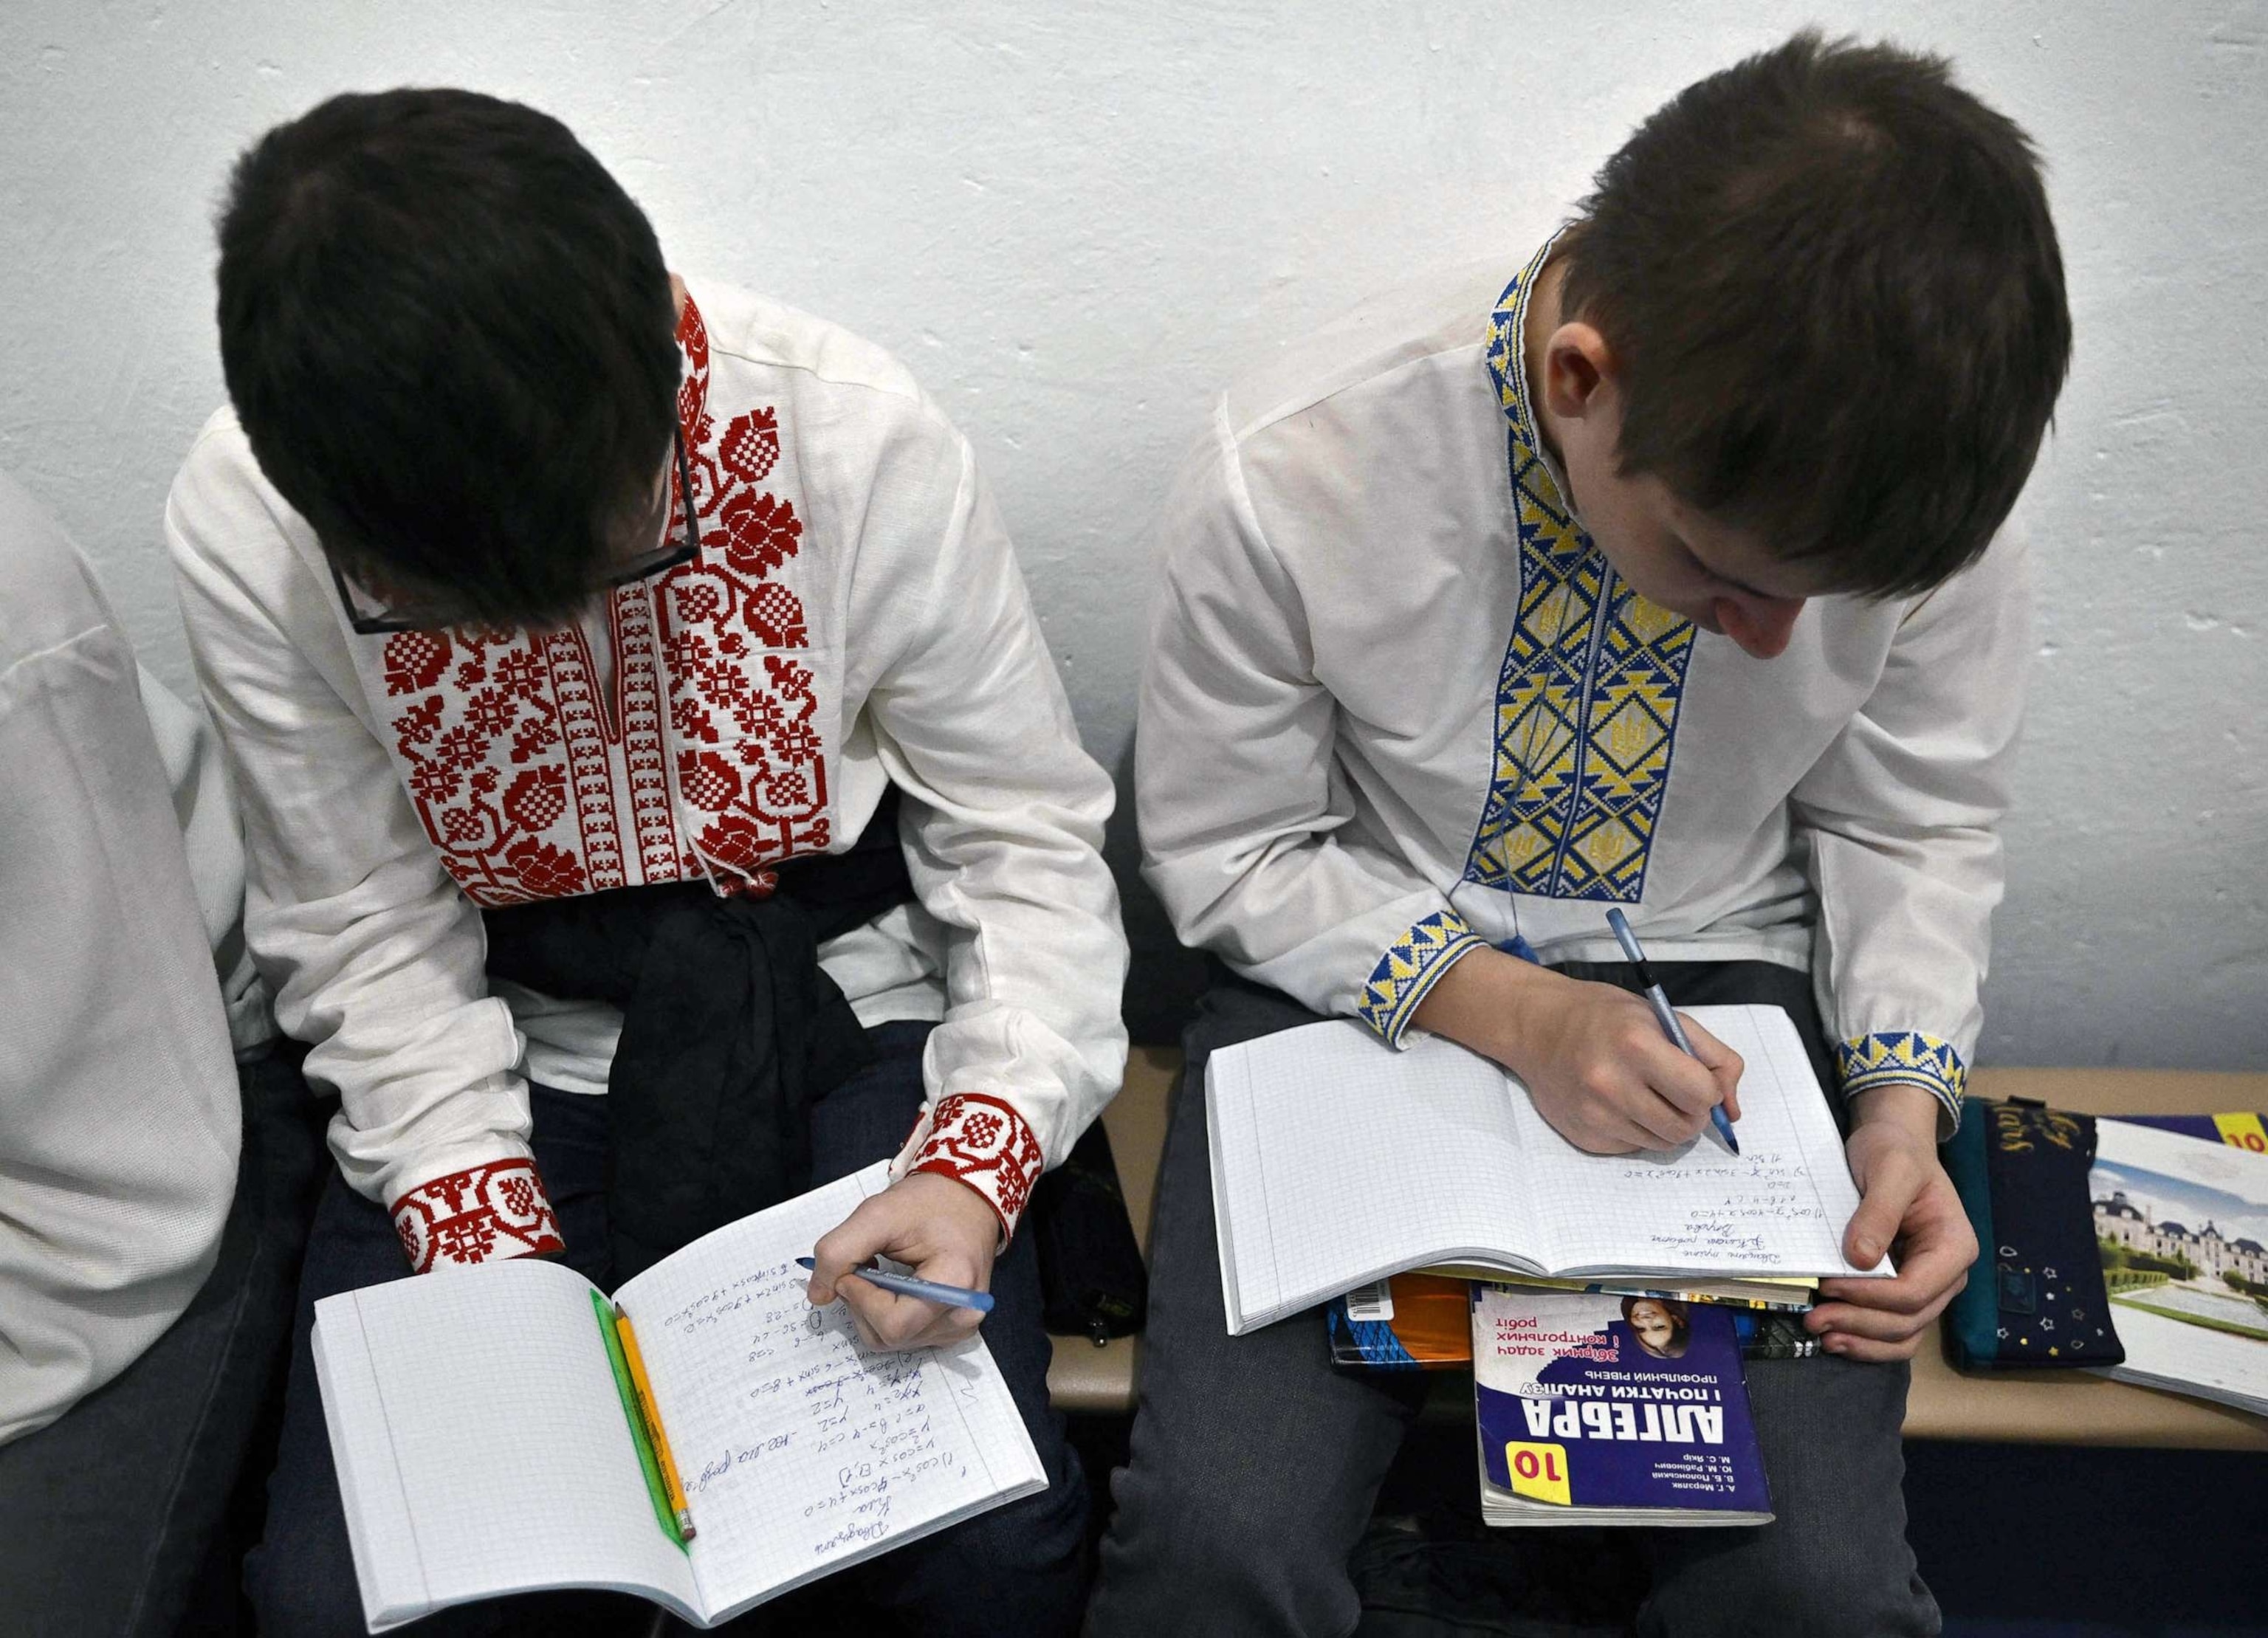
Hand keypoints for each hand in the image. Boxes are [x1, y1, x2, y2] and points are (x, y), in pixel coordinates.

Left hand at [804, 1172, 1000, 1351]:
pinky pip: (905, 1338)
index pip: (893, 1323)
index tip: (853, 1269)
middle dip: (862, 1303)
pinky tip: (895, 1287)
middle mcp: (963, 1316)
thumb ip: (838, 1252)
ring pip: (892, 1341)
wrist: (964, 1200)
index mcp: (955, 1285)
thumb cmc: (926, 1204)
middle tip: (865, 1266)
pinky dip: (886, 1315)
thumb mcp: (876, 1214)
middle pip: (890, 1336)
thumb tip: (818, 1296)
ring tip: (882, 1273)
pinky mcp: (953, 1330)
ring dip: (871, 1310)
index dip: (861, 1298)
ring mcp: (960, 1328)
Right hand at [1412, 948, 1743, 1152]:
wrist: (1537, 1026)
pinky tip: (1620, 1104)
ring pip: (1663, 1143)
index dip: (1709, 1089)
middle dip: (1691, 1112)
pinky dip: (1638, 1131)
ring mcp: (1595, 1114)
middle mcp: (1611, 1083)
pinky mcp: (1584, 1136)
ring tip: (1646, 1095)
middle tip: (1674, 1091)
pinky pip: (1634, 1148)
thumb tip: (1733, 1111)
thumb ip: (1712, 1057)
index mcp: (1636, 1044)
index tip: (1696, 1078)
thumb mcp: (1662, 1017)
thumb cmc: (1604, 1016)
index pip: (1702, 1094)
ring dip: (1666, 1124)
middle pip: (1686, 1127)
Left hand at [1808, 1085, 1977, 1361]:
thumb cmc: (1895, 1152)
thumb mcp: (1889, 1169)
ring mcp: (1927, 1286)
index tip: (1829, 1287)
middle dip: (1860, 1324)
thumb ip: (1879, 1212)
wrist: (1891, 1145)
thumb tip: (1860, 1260)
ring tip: (1823, 1336)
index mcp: (1954, 1246)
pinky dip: (1867, 1340)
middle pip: (1908, 1319)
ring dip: (1863, 1341)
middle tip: (1814, 1318)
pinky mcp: (1904, 1290)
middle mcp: (1947, 1275)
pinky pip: (1893, 1329)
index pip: (1915, 1290)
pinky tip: (1838, 1338)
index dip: (1870, 1296)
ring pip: (1903, 1334)